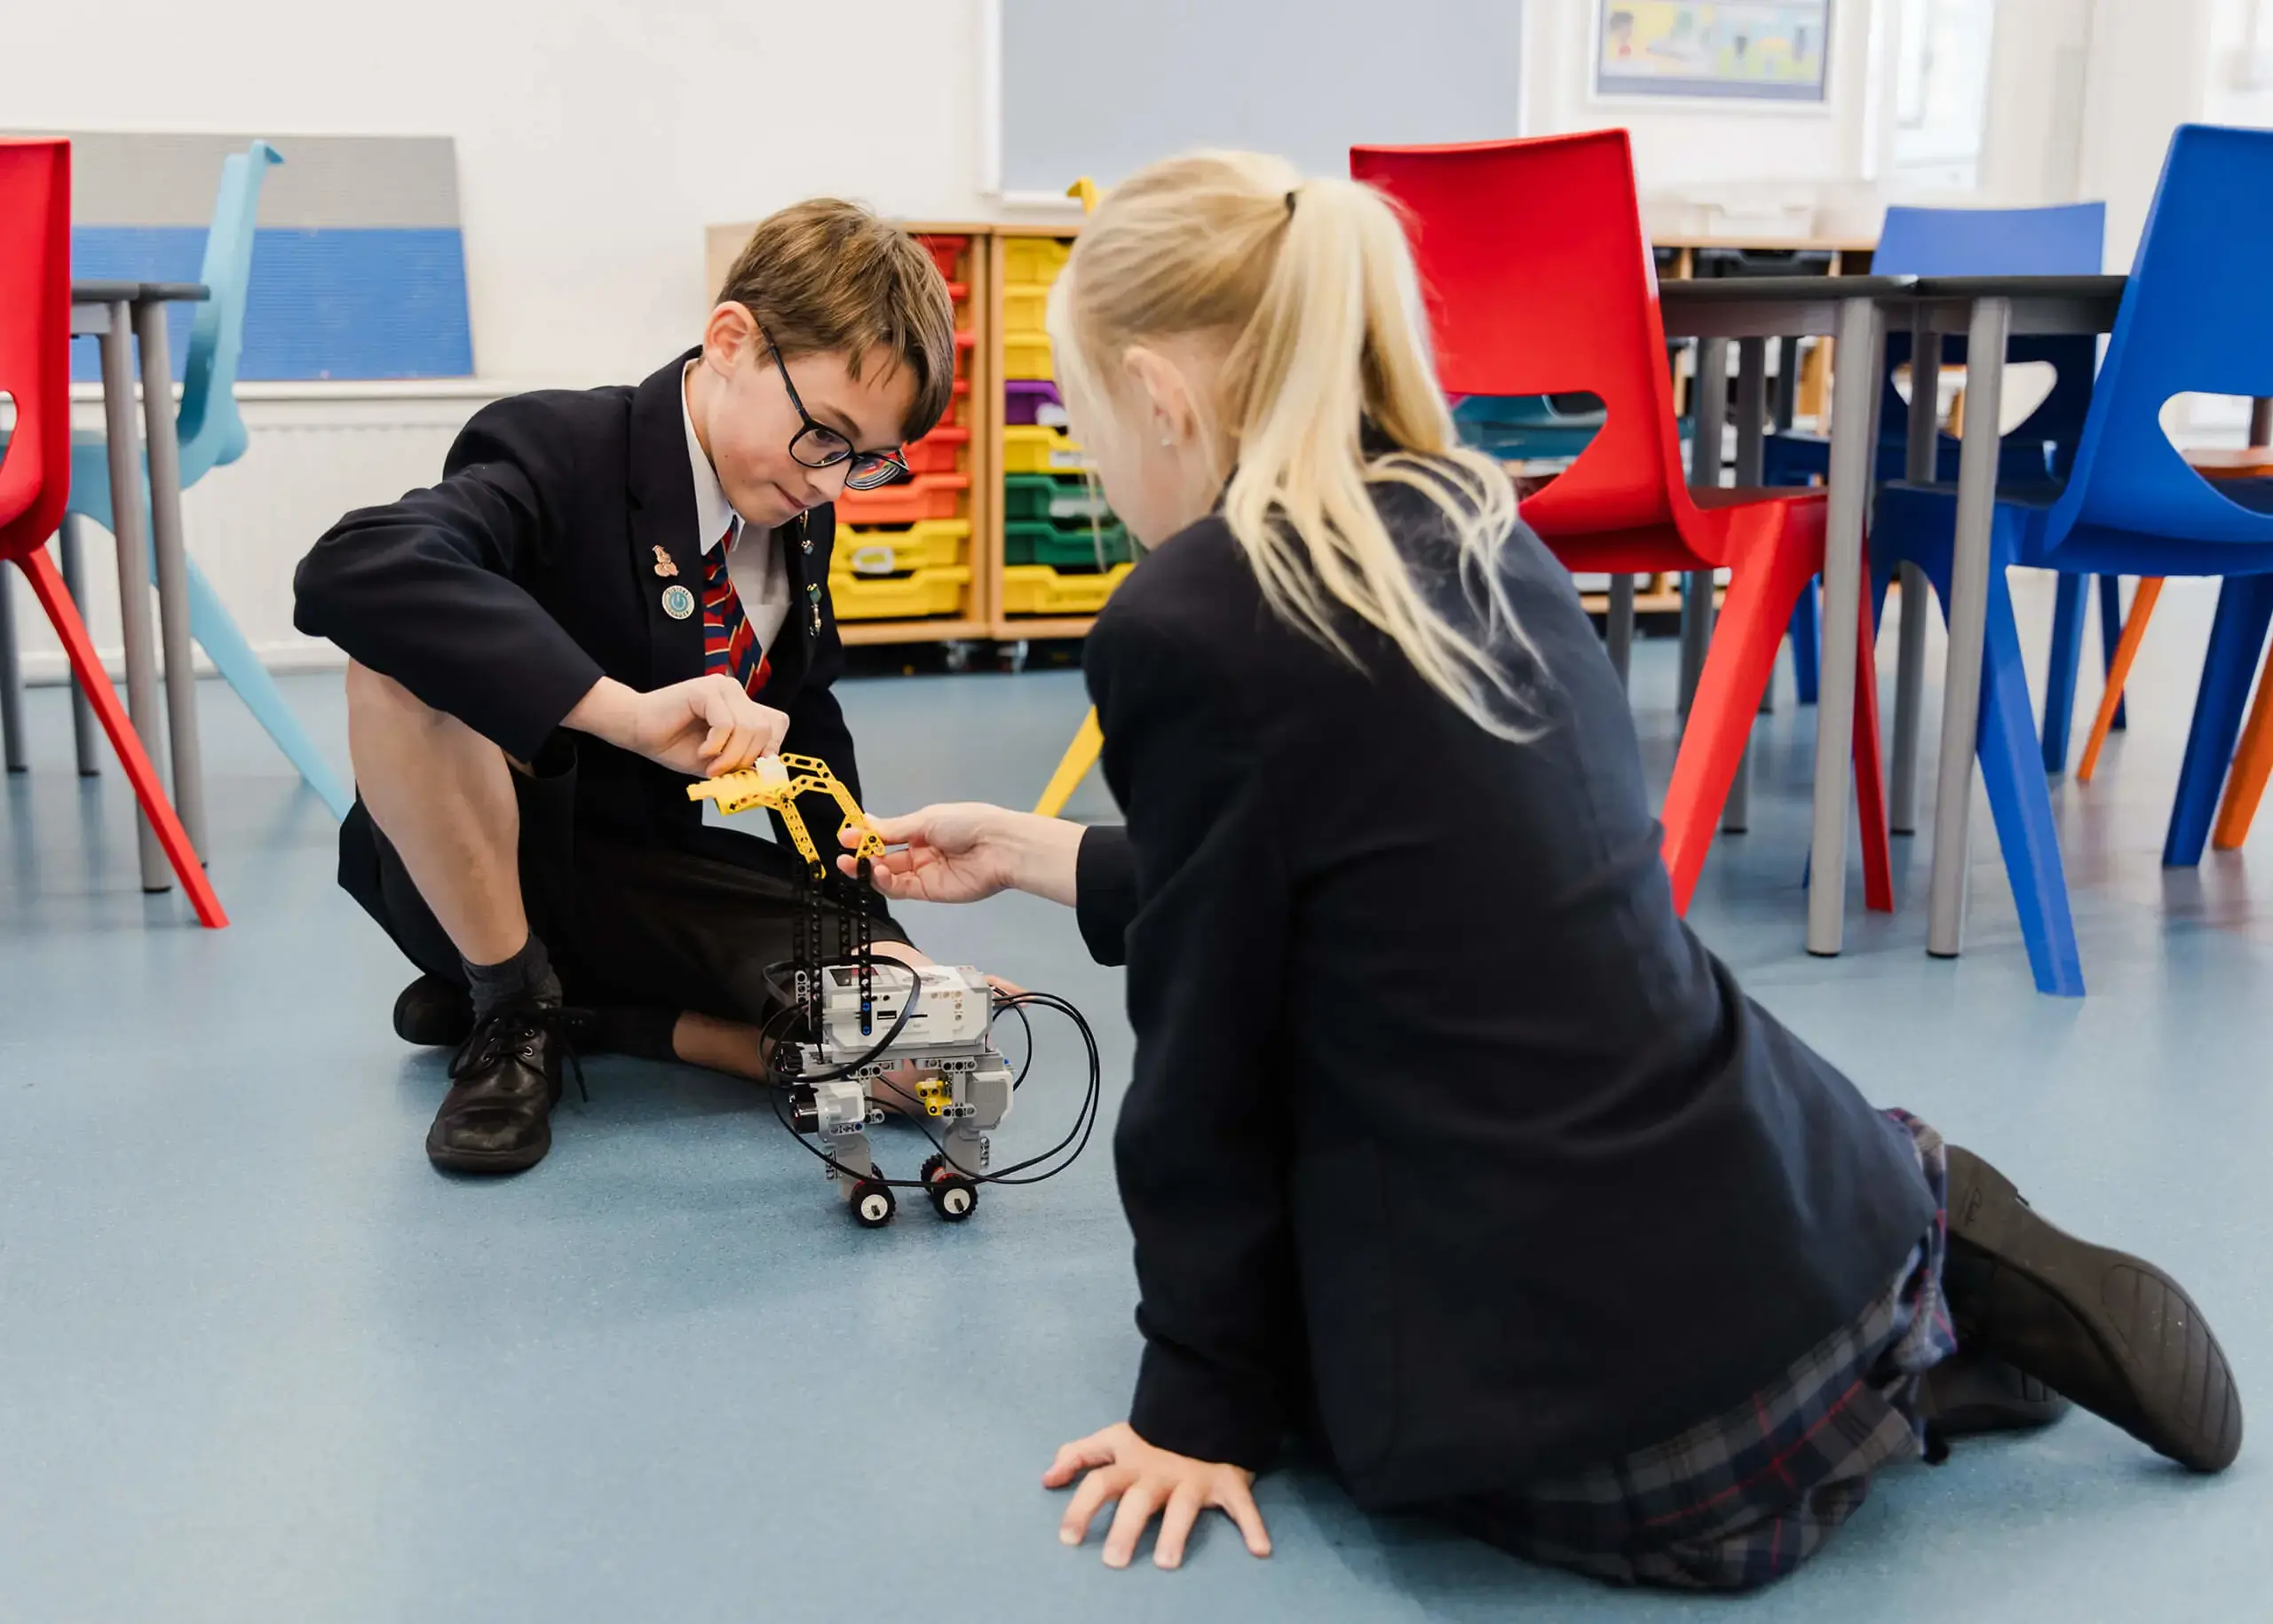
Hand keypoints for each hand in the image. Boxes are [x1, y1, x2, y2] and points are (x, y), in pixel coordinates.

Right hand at [567, 675, 788, 776]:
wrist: (638, 732)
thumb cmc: (675, 745)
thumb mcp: (718, 762)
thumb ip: (743, 764)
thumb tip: (770, 774)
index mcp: (742, 707)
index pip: (778, 723)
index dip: (771, 748)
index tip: (751, 768)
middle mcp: (737, 693)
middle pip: (766, 729)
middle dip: (747, 758)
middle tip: (722, 771)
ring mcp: (723, 688)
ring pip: (749, 727)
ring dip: (731, 755)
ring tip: (710, 764)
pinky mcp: (706, 690)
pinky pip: (727, 724)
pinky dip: (716, 745)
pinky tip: (702, 751)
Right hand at [840, 804, 1084, 907]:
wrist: (998, 847)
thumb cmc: (965, 824)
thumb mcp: (925, 820)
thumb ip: (894, 829)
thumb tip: (864, 820)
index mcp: (921, 829)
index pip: (886, 835)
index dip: (866, 837)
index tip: (846, 836)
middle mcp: (920, 852)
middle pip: (884, 858)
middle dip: (862, 857)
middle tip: (842, 857)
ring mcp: (924, 873)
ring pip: (889, 876)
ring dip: (870, 871)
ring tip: (856, 865)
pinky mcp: (929, 891)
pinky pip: (902, 889)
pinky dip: (886, 883)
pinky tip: (877, 874)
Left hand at [1044, 1421, 1270, 1570]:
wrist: (1208, 1411)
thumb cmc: (1155, 1438)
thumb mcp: (1115, 1440)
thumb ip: (1078, 1455)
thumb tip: (1046, 1479)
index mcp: (1130, 1464)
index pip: (1099, 1481)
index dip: (1080, 1507)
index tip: (1067, 1539)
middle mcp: (1159, 1473)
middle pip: (1137, 1501)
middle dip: (1125, 1529)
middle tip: (1114, 1560)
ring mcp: (1193, 1478)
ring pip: (1182, 1508)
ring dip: (1175, 1533)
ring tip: (1166, 1562)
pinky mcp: (1226, 1482)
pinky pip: (1242, 1505)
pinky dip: (1253, 1526)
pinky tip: (1260, 1549)